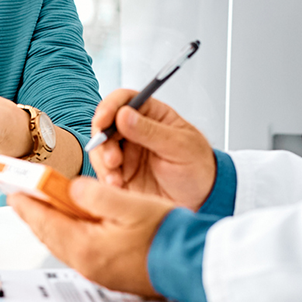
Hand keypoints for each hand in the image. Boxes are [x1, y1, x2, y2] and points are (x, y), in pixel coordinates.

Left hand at [9, 178, 173, 297]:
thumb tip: (72, 187)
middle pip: (50, 234)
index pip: (45, 221)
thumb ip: (96, 195)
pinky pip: (79, 249)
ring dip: (52, 222)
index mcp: (87, 247)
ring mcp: (98, 271)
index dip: (27, 203)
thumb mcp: (130, 205)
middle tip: (22, 196)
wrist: (192, 263)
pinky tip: (75, 221)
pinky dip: (70, 232)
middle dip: (35, 213)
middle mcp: (87, 264)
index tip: (13, 191)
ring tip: (46, 203)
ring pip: (63, 242)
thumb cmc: (167, 236)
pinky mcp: (109, 273)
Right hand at [89, 90, 216, 208]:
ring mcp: (126, 152)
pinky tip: (118, 187)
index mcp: (152, 115)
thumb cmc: (198, 168)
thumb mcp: (178, 147)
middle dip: (103, 141)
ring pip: (100, 149)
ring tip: (116, 180)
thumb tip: (124, 114)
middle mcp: (136, 130)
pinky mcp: (121, 173)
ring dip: (102, 163)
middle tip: (112, 160)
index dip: (109, 107)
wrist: (202, 201)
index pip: (124, 100)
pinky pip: (103, 171)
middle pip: (105, 124)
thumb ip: (151, 131)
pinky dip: (105, 179)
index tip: (102, 121)